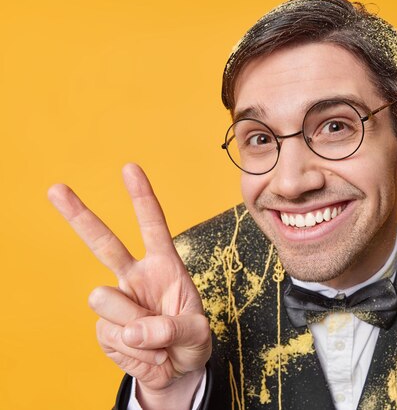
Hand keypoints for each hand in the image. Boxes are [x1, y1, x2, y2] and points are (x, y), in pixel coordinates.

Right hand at [48, 163, 210, 404]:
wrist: (178, 370)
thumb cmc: (192, 340)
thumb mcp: (198, 334)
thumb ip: (173, 329)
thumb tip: (134, 329)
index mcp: (164, 266)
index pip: (153, 226)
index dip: (142, 198)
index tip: (129, 168)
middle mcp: (136, 277)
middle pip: (103, 243)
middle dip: (79, 216)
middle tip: (55, 188)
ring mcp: (117, 301)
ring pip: (105, 299)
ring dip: (135, 326)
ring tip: (158, 341)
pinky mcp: (104, 328)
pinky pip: (110, 334)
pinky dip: (134, 351)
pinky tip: (147, 353)